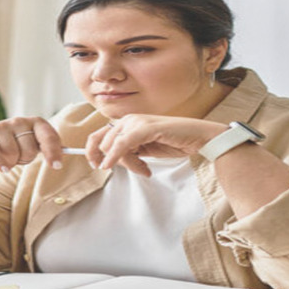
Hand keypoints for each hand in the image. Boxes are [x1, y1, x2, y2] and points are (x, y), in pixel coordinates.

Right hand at [0, 117, 63, 172]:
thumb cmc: (14, 145)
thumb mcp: (33, 144)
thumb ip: (50, 146)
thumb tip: (67, 150)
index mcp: (35, 122)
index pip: (48, 135)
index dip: (53, 151)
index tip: (56, 166)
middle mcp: (18, 121)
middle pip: (30, 149)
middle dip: (26, 158)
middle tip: (20, 157)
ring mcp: (0, 127)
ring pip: (13, 154)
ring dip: (11, 162)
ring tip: (6, 157)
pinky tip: (2, 169)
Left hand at [86, 114, 226, 175]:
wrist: (197, 137)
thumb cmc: (173, 142)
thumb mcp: (144, 149)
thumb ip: (127, 152)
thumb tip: (109, 161)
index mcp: (127, 123)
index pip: (98, 136)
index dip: (91, 152)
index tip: (96, 165)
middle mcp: (128, 119)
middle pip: (104, 145)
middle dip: (118, 162)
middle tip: (137, 168)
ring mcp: (136, 122)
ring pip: (114, 148)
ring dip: (129, 164)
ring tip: (145, 168)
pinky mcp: (145, 128)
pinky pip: (122, 144)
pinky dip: (116, 156)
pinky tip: (121, 165)